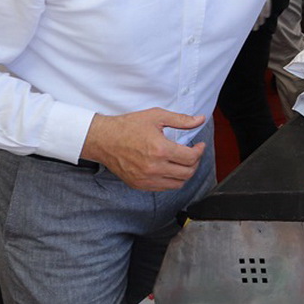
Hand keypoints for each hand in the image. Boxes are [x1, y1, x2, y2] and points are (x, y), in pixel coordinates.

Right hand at [81, 108, 206, 190]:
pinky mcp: (139, 184)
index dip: (200, 151)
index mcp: (160, 150)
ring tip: (183, 161)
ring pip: (178, 183)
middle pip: (187, 172)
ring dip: (185, 173)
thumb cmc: (128, 127)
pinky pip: (164, 187)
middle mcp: (154, 167)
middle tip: (193, 153)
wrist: (103, 139)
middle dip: (195, 162)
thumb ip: (181, 120)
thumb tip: (200, 120)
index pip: (191, 157)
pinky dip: (172, 180)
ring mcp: (146, 179)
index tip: (199, 145)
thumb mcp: (157, 116)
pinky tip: (170, 168)